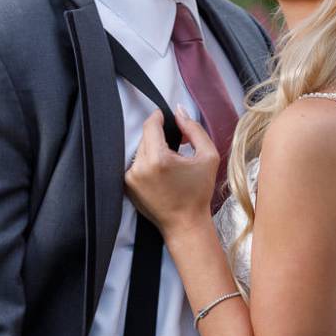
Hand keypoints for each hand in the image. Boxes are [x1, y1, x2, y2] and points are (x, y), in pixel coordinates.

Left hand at [123, 106, 218, 234]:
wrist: (185, 224)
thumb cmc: (199, 193)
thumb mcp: (208, 156)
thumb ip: (194, 129)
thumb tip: (179, 111)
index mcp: (158, 159)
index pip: (150, 125)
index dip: (159, 117)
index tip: (168, 118)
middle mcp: (139, 167)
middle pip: (145, 136)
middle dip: (160, 135)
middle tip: (178, 143)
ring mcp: (131, 178)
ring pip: (140, 149)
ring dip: (153, 148)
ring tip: (171, 161)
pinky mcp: (127, 186)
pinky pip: (136, 163)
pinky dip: (147, 162)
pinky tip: (162, 173)